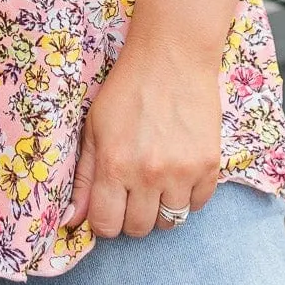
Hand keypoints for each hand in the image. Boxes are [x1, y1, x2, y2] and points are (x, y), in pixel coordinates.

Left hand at [63, 44, 221, 237]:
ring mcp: (182, 172)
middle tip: (134, 189)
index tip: (110, 205)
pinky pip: (198, 205)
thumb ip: (84, 175)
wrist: (172, 55)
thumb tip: (75, 219)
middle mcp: (148, 174)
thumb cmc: (127, 88)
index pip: (105, 225)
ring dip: (161, 207)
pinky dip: (188, 195)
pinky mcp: (209, 165)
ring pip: (170, 222)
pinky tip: (180, 170)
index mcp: (114, 164)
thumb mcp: (94, 126)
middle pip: (139, 229)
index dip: (105, 220)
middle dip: (132, 215)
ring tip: (158, 179)